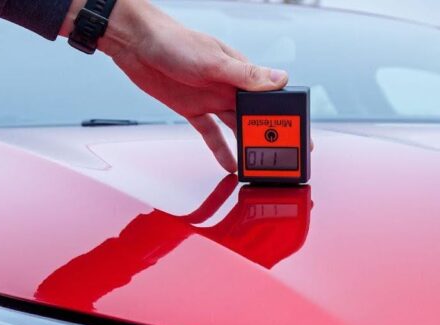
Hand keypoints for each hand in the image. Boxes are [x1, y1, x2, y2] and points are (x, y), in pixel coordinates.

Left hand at [61, 0, 288, 171]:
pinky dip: (220, 150)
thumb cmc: (175, 42)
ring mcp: (211, 99)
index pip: (272, 97)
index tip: (301, 136)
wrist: (137, 44)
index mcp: (241, 72)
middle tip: (284, 160)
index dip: (286, 117)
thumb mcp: (213, 61)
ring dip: (247, 146)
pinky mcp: (193, 109)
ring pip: (236, 128)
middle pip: (256, 116)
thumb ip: (245, 75)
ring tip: (259, 167)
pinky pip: (211, 134)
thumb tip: (280, 80)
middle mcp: (229, 86)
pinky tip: (229, 165)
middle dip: (271, 137)